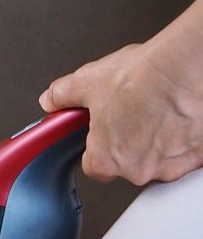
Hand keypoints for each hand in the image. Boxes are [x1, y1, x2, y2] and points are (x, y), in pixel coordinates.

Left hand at [39, 42, 202, 184]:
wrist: (184, 68)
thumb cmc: (142, 77)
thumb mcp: (86, 82)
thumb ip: (62, 95)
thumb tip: (52, 99)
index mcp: (107, 159)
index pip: (93, 167)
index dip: (94, 148)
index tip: (99, 136)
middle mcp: (140, 170)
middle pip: (128, 164)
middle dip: (128, 142)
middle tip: (132, 113)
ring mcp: (172, 166)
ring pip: (159, 159)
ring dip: (157, 140)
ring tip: (156, 110)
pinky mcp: (199, 158)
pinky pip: (187, 152)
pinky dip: (183, 137)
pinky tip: (178, 115)